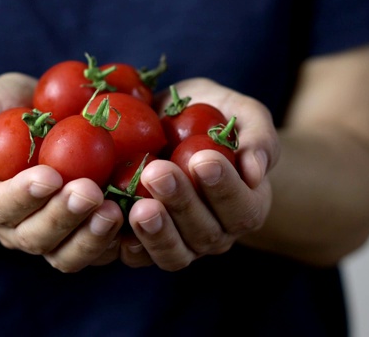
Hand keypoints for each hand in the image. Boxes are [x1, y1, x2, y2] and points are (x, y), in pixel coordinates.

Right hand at [0, 73, 123, 271]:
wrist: (34, 120)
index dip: (22, 196)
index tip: (49, 176)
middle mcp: (16, 228)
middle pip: (35, 237)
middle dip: (62, 217)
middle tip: (89, 192)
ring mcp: (52, 236)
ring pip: (67, 254)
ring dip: (91, 237)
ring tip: (114, 211)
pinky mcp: (83, 235)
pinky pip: (98, 250)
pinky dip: (116, 240)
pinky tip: (136, 218)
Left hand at [120, 78, 279, 270]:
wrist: (168, 123)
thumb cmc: (212, 115)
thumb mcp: (241, 112)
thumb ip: (258, 136)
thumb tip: (256, 170)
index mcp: (246, 207)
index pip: (243, 210)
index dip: (224, 189)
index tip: (203, 159)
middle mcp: (216, 234)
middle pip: (204, 234)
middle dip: (181, 204)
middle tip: (157, 172)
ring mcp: (180, 244)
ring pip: (172, 254)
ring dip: (155, 232)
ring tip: (137, 206)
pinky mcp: (144, 246)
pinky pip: (136, 256)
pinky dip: (120, 243)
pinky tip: (109, 220)